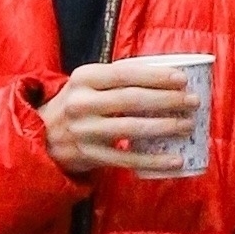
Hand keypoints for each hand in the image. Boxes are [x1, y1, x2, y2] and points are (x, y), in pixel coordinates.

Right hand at [39, 62, 195, 178]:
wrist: (41, 137)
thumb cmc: (76, 105)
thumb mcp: (87, 84)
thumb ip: (117, 78)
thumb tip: (167, 76)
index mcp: (84, 78)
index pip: (125, 73)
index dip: (156, 76)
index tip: (182, 79)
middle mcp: (81, 103)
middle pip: (132, 99)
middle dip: (167, 100)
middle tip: (192, 102)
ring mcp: (84, 131)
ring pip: (132, 129)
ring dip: (165, 127)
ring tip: (188, 126)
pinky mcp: (89, 155)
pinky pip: (127, 159)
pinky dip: (154, 160)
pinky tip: (175, 158)